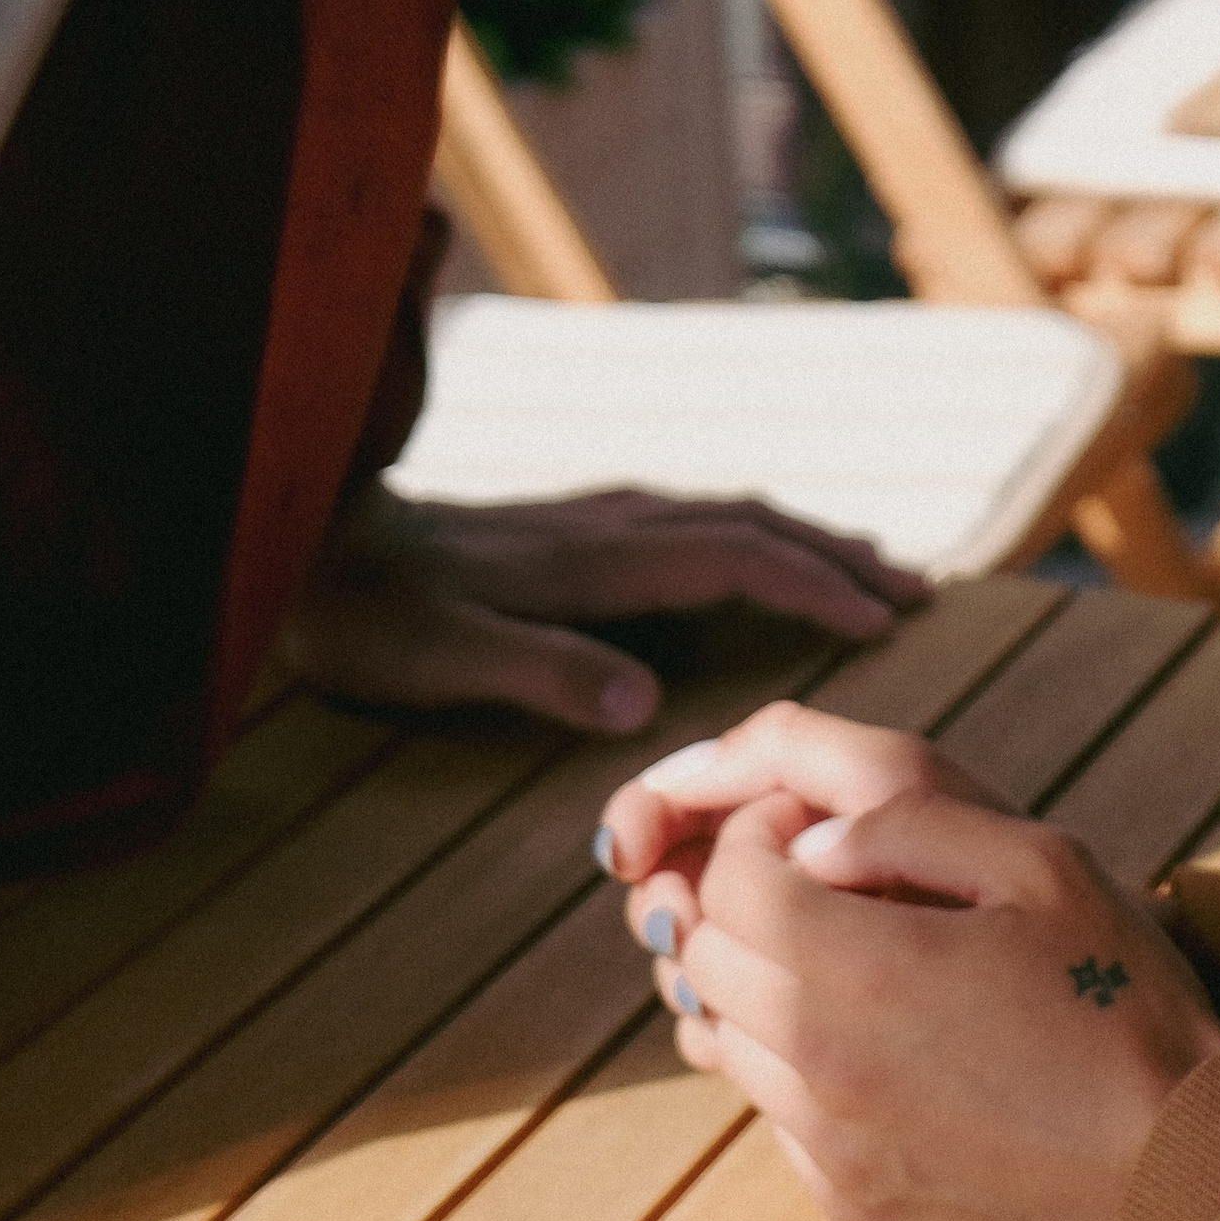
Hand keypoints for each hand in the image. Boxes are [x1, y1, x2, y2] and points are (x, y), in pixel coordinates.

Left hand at [281, 482, 924, 732]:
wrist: (304, 536)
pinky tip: (754, 547)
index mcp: (592, 561)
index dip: (814, 583)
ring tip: (865, 562)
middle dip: (833, 553)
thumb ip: (540, 672)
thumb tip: (645, 707)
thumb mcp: (439, 654)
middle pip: (748, 524)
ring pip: (724, 513)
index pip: (733, 559)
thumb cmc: (364, 612)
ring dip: (800, 534)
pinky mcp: (569, 524)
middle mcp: (605, 526)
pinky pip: (690, 518)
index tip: (887, 617)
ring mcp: (589, 518)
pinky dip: (751, 532)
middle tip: (915, 589)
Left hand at [603, 706, 1219, 1220]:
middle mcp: (823, 1066)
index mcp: (862, 968)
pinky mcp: (853, 1211)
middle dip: (744, 907)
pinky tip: (887, 1053)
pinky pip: (779, 1120)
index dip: (755, 839)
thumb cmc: (1121, 1000)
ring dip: (767, 990)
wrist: (1181, 1172)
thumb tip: (812, 842)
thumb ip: (906, 825)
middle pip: (707, 963)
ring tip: (856, 966)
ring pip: (731, 1044)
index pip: (727, 884)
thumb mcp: (1040, 862)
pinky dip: (803, 1072)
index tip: (810, 833)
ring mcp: (832, 1151)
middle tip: (820, 889)